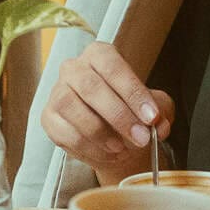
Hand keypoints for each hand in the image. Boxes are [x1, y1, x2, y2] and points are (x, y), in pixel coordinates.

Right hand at [40, 41, 173, 183]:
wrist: (113, 135)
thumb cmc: (130, 112)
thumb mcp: (153, 107)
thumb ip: (160, 112)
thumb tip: (159, 126)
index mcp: (100, 55)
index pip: (113, 67)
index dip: (133, 92)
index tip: (151, 117)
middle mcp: (74, 68)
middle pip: (91, 87)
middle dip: (119, 116)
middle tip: (141, 137)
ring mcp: (57, 92)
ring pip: (72, 108)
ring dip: (100, 133)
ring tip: (122, 148)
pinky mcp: (49, 118)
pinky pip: (66, 133)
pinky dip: (90, 148)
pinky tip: (107, 153)